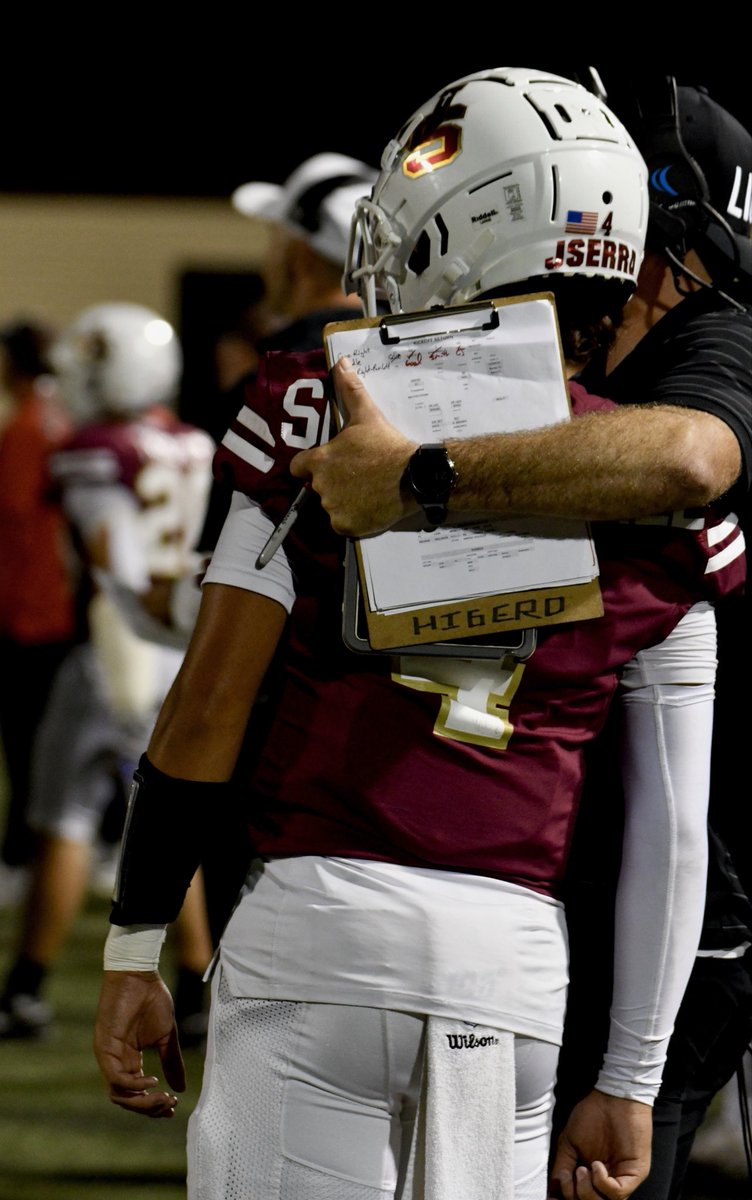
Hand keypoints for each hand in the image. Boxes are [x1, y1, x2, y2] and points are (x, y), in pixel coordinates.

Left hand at [93, 970, 185, 1118]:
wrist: (139, 975)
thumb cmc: (152, 1000)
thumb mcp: (166, 1036)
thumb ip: (172, 1061)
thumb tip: (181, 1089)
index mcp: (129, 1060)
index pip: (137, 1094)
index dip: (154, 1105)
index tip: (174, 1107)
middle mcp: (116, 1062)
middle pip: (126, 1100)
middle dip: (149, 1108)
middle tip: (169, 1105)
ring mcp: (108, 1056)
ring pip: (119, 1094)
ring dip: (142, 1102)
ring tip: (163, 1097)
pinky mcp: (104, 1047)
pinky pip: (116, 1078)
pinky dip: (134, 1085)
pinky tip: (152, 1081)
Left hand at [290, 357, 417, 535]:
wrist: (414, 475)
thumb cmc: (387, 444)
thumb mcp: (367, 415)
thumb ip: (349, 390)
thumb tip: (339, 362)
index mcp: (320, 460)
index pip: (299, 467)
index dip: (311, 465)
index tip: (331, 464)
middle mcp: (321, 486)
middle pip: (318, 486)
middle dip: (333, 482)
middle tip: (357, 476)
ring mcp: (333, 508)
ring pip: (331, 506)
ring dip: (343, 501)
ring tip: (367, 492)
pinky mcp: (347, 526)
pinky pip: (342, 525)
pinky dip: (353, 519)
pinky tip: (369, 507)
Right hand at [549, 1089, 651, 1199]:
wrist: (614, 1097)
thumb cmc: (591, 1116)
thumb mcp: (569, 1143)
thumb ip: (562, 1168)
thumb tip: (554, 1191)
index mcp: (590, 1176)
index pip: (580, 1197)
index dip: (565, 1198)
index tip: (553, 1197)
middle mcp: (606, 1182)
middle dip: (576, 1196)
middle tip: (571, 1175)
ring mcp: (621, 1179)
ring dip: (588, 1192)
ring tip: (582, 1170)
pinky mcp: (634, 1174)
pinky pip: (618, 1193)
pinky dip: (602, 1183)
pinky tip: (596, 1165)